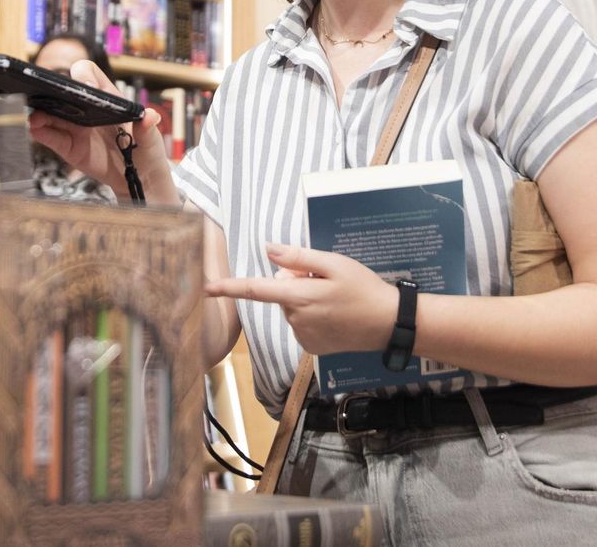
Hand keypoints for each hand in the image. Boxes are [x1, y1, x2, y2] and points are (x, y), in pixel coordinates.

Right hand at [26, 58, 167, 194]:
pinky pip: (51, 137)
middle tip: (47, 94)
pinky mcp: (68, 146)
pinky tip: (36, 128)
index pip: (88, 74)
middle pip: (63, 90)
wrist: (138, 176)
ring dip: (40, 112)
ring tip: (36, 116)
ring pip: (52, 113)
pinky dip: (41, 132)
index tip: (85, 86)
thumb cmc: (145, 148)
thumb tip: (150, 116)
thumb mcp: (151, 136)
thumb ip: (148, 126)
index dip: (83, 75)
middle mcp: (86, 108)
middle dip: (52, 89)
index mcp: (105, 97)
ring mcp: (75, 127)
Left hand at [204, 244, 396, 355]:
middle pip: (281, 293)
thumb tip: (269, 250)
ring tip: (335, 298)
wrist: (389, 324)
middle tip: (326, 280)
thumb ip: (298, 258)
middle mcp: (296, 320)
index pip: (256, 290)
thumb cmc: (364, 288)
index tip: (207, 289)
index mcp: (299, 297)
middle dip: (295, 282)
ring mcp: (304, 337)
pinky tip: (335, 314)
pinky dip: (313, 316)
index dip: (229, 288)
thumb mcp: (334, 264)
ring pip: (292, 308)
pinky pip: (301, 324)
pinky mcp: (312, 347)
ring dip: (306, 299)